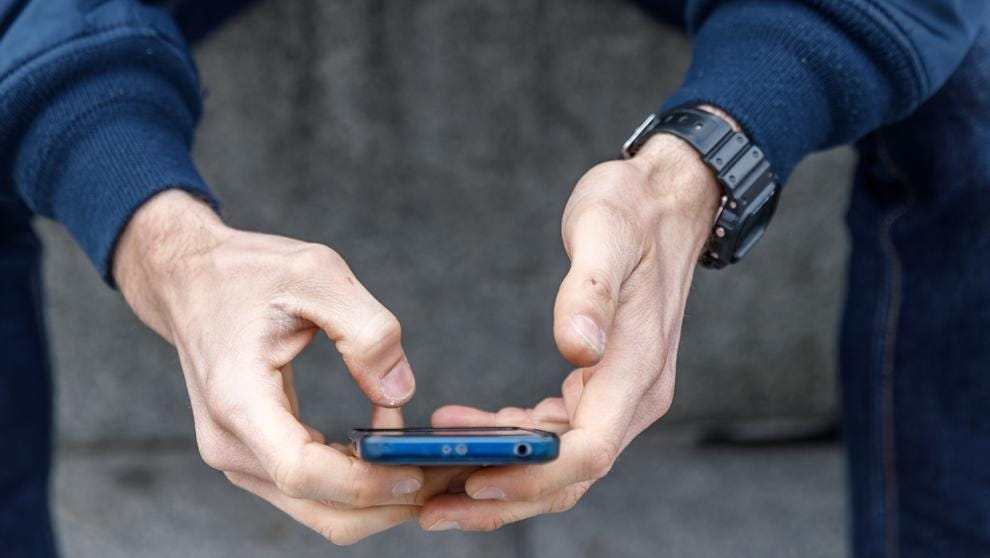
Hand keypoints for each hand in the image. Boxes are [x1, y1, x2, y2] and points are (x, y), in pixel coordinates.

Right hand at [113, 190, 425, 543]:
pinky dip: (353, 481)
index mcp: (239, 399)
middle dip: (386, 503)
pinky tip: (384, 448)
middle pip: (319, 509)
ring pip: (317, 508)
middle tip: (443, 473)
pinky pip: (309, 488)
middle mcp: (229, 442)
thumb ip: (367, 329)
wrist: (186, 278)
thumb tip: (400, 391)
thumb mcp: (315, 273)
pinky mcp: (249, 453)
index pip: (305, 473)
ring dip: (374, 496)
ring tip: (423, 459)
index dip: (367, 483)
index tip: (417, 469)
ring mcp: (235, 454)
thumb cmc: (245, 272)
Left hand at [419, 110, 727, 530]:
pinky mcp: (603, 385)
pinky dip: (512, 444)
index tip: (474, 478)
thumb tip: (577, 347)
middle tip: (434, 508)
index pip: (589, 451)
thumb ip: (591, 290)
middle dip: (504, 497)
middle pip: (571, 475)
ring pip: (561, 465)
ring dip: (502, 479)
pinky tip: (467, 429)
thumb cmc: (634, 212)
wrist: (666, 203)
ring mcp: (621, 394)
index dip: (531, 475)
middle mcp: (635, 394)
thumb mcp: (605, 233)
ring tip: (435, 480)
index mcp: (637, 367)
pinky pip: (556, 434)